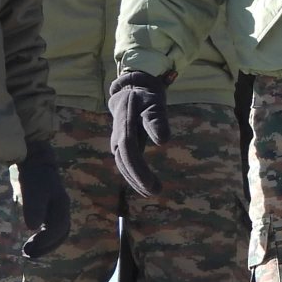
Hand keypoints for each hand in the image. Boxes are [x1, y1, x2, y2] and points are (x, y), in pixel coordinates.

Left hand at [17, 141, 71, 258]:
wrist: (35, 161)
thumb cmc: (33, 176)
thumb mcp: (33, 189)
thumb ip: (34, 207)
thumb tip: (32, 226)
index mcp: (62, 205)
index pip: (59, 229)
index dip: (45, 241)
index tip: (28, 247)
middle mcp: (63, 209)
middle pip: (61, 234)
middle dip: (46, 246)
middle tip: (27, 254)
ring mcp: (58, 210)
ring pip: (58, 233)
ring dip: (46, 245)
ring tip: (29, 252)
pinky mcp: (50, 210)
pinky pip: (52, 229)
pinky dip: (44, 239)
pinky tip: (33, 242)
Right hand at [109, 70, 171, 195]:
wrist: (132, 89)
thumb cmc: (146, 97)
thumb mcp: (155, 104)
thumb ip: (157, 121)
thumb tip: (163, 141)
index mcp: (124, 126)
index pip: (129, 152)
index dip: (138, 170)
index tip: (151, 184)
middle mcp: (118, 136)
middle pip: (124, 162)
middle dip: (137, 179)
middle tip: (155, 191)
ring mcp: (118, 140)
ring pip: (122, 164)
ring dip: (134, 179)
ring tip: (151, 191)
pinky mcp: (121, 144)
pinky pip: (124, 162)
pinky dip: (132, 174)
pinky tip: (143, 184)